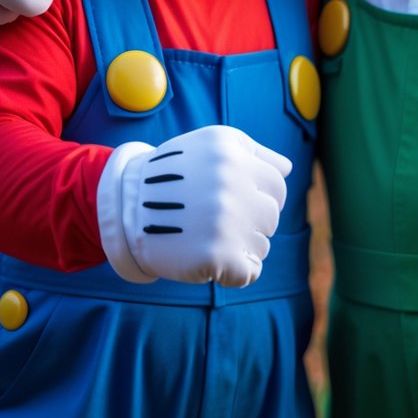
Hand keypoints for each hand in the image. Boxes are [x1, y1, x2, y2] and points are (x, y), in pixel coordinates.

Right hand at [98, 126, 291, 286]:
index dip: (259, 196)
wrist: (128, 208)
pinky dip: (236, 272)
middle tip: (216, 221)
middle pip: (271, 216)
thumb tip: (288, 168)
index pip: (277, 185)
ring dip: (241, 246)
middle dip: (250, 221)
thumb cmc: (178, 174)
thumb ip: (254, 153)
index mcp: (232, 153)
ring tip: (209, 237)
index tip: (235, 201)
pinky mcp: (215, 255)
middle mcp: (230, 182)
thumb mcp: (212, 146)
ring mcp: (224, 220)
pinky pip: (250, 272)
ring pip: (262, 245)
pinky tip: (214, 261)